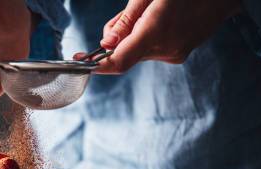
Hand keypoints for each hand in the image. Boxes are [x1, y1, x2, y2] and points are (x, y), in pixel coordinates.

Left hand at [75, 0, 241, 73]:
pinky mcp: (180, 54)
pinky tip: (160, 20)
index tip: (81, 61)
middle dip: (116, 40)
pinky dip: (147, 39)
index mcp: (156, 32)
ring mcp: (174, 54)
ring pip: (138, 52)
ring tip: (149, 13)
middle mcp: (165, 49)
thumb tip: (106, 43)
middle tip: (123, 16)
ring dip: (133, 37)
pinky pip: (151, 50)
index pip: (118, 62)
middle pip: (125, 55)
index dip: (97, 65)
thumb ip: (125, 20)